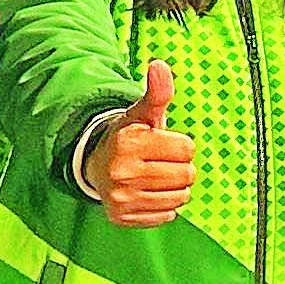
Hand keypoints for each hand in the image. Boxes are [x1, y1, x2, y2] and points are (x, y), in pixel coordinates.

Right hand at [87, 60, 194, 225]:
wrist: (97, 164)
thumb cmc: (129, 136)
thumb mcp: (143, 112)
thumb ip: (158, 92)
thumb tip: (160, 65)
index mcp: (129, 141)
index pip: (187, 149)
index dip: (180, 145)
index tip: (163, 143)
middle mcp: (122, 172)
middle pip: (186, 175)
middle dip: (180, 167)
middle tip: (161, 162)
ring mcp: (121, 198)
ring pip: (180, 197)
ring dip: (174, 188)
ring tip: (156, 177)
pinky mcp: (122, 218)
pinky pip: (167, 216)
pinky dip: (163, 206)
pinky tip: (148, 193)